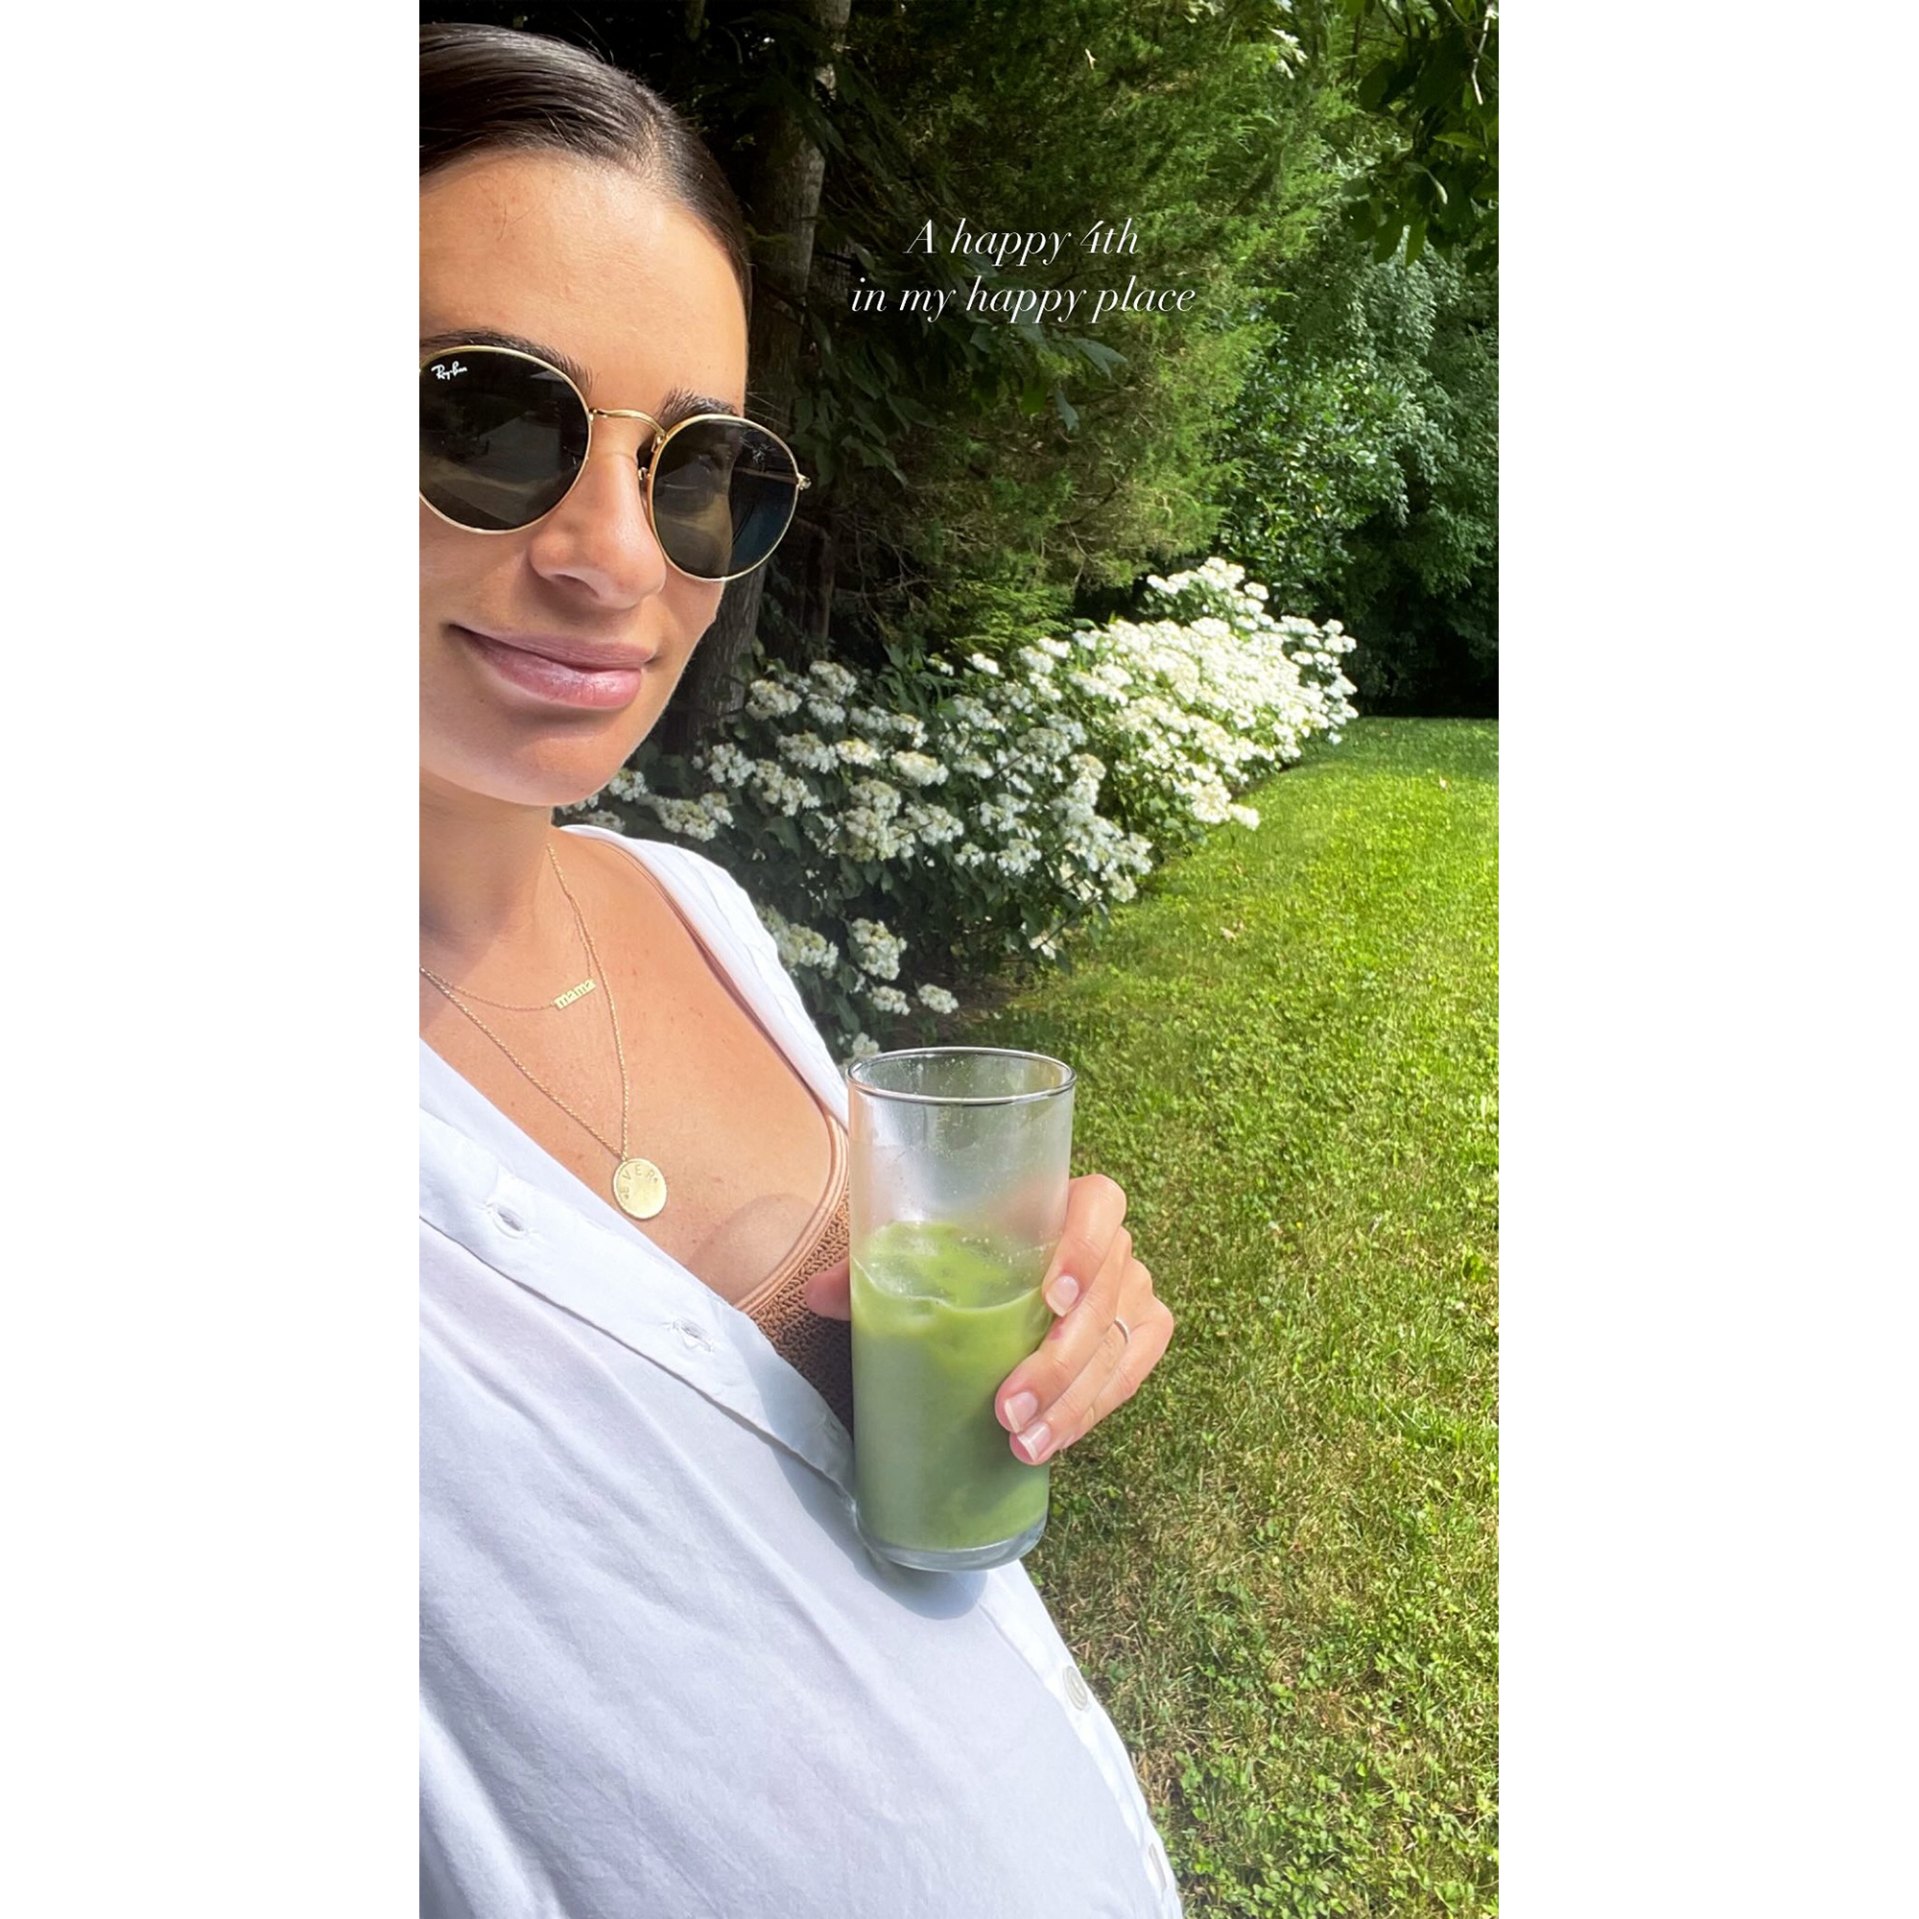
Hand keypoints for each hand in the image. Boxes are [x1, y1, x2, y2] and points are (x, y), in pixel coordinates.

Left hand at [802, 1172, 1174, 1463]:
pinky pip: (1130, 1373)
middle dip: (1059, 1362)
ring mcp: (1132, 1290)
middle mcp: (1112, 1244)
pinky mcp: (1138, 1334)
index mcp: (1065, 1200)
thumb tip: (817, 1295)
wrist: (1009, 1273)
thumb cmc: (967, 1253)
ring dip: (1074, 1402)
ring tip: (1024, 1444)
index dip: (1086, 1248)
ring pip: (1117, 1347)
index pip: (1102, 1206)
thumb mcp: (928, 1253)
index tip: (1051, 1299)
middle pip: (1107, 1296)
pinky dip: (1095, 1410)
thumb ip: (875, 1268)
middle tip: (1007, 1410)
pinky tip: (1055, 1440)